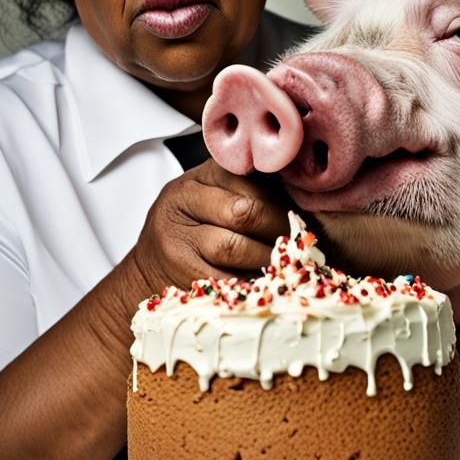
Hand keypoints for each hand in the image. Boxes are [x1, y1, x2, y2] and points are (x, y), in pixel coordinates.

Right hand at [128, 159, 290, 296]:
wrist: (152, 264)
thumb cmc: (198, 226)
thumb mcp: (216, 195)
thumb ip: (251, 189)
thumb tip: (307, 194)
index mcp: (200, 174)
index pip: (250, 178)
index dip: (283, 197)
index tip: (303, 211)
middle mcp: (183, 199)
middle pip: (244, 211)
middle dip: (281, 229)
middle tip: (303, 242)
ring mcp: (177, 237)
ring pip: (234, 247)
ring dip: (270, 259)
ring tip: (292, 263)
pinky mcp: (179, 272)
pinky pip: (225, 280)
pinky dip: (254, 284)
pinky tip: (271, 284)